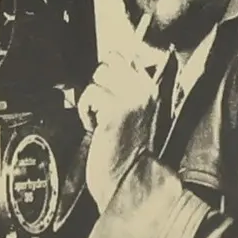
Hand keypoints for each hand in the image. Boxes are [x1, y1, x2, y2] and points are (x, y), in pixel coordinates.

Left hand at [77, 26, 164, 212]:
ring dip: (92, 96)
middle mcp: (145, 89)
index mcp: (152, 89)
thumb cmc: (127, 152)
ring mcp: (132, 97)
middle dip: (101, 78)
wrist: (130, 182)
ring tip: (99, 117)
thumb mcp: (133, 114)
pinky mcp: (115, 109)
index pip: (130, 54)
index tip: (106, 88)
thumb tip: (108, 66)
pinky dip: (86, 110)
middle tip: (102, 104)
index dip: (112, 67)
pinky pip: (90, 93)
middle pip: (112, 58)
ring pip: (99, 73)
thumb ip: (125, 90)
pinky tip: (95, 127)